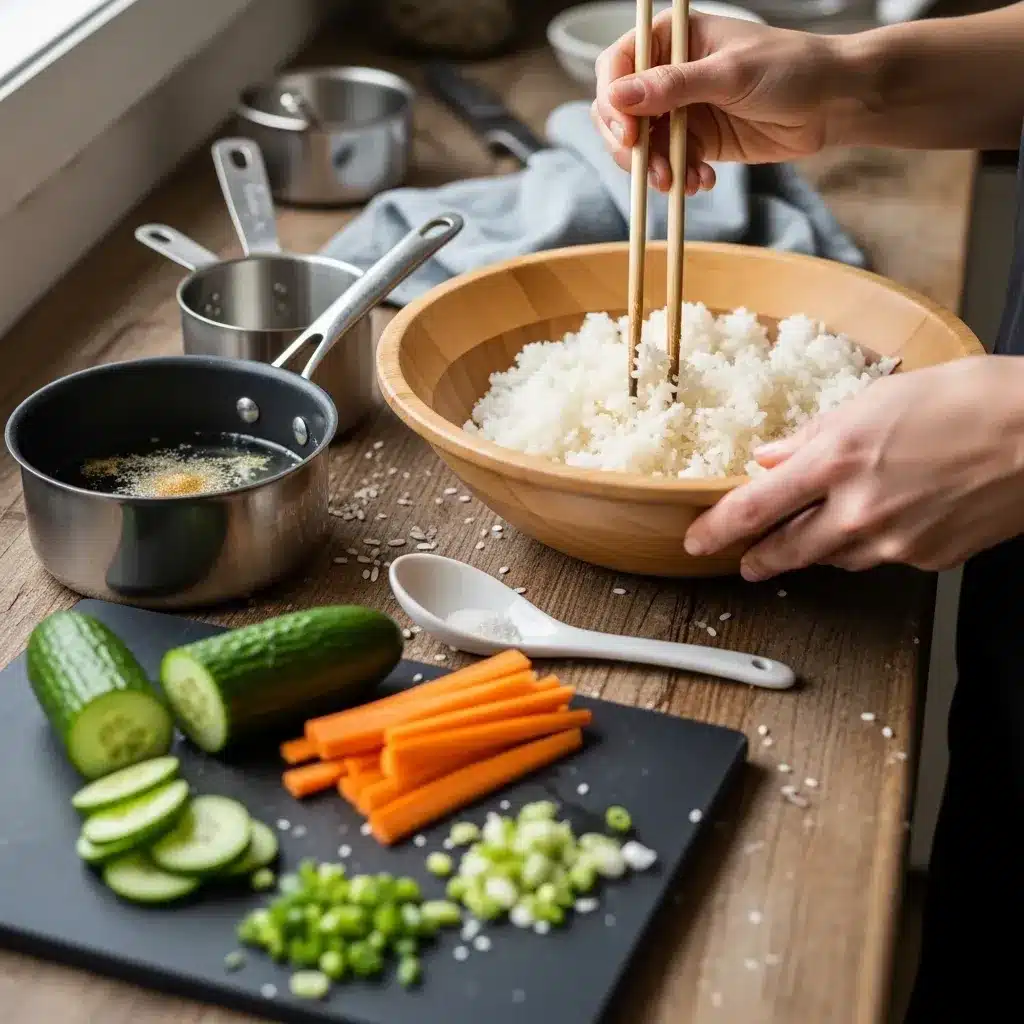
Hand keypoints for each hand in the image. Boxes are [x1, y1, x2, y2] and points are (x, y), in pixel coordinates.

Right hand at [592, 10, 846, 191]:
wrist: (832, 103)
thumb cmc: (790, 68)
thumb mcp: (729, 74)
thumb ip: (673, 86)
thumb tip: (617, 97)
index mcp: (673, 38)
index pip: (617, 67)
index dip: (614, 102)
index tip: (629, 134)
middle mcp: (669, 73)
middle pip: (619, 112)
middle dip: (631, 146)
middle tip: (652, 171)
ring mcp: (680, 109)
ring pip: (642, 145)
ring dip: (655, 169)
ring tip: (680, 183)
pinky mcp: (696, 141)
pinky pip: (669, 164)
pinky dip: (679, 177)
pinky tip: (702, 182)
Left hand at [683, 356, 1023, 579]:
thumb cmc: (969, 401)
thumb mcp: (876, 400)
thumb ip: (814, 436)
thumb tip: (771, 457)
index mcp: (835, 461)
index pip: (753, 507)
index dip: (717, 529)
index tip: (697, 541)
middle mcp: (856, 510)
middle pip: (784, 550)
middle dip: (759, 556)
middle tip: (746, 560)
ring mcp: (892, 542)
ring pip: (833, 556)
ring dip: (818, 545)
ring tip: (827, 524)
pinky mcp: (925, 558)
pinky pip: (881, 556)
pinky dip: (873, 541)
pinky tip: (893, 514)